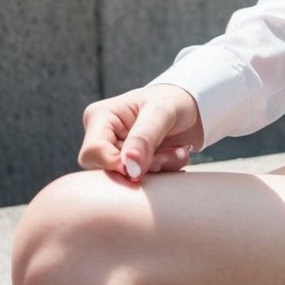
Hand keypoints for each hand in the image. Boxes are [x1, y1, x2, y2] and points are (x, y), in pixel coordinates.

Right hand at [78, 84, 204, 182]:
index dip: (116, 164)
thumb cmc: (172, 101)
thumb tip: (129, 169)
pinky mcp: (133, 167)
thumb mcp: (161, 111)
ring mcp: (118, 155)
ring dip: (158, 170)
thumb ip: (144, 138)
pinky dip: (164, 173)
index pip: (92, 152)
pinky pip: (144, 183)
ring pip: (128, 180)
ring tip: (176, 151)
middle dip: (142, 168)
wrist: (191, 108)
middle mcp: (103, 138)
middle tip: (169, 153)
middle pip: (108, 171)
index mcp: (100, 117)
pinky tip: (176, 155)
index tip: (143, 164)